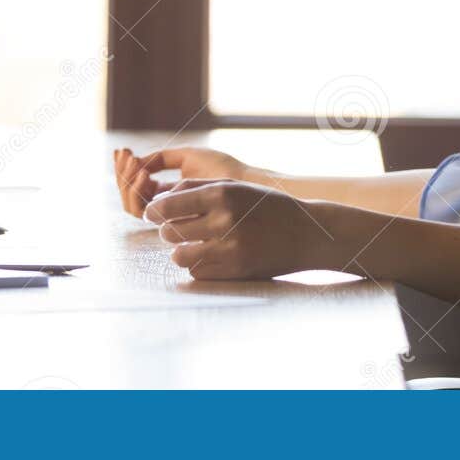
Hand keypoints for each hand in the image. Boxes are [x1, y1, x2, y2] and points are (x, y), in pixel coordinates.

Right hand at [113, 147, 251, 217]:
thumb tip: (135, 162)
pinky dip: (138, 191)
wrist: (242, 182)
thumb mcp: (189, 157)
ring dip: (128, 183)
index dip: (125, 169)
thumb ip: (162, 158)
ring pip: (133, 206)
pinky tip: (145, 174)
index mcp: (169, 190)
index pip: (137, 185)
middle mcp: (166, 206)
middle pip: (131, 196)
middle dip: (123, 175)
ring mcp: (168, 215)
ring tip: (137, 164)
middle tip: (126, 155)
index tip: (122, 151)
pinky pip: (142, 211)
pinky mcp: (171, 221)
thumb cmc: (222, 168)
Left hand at [142, 179, 332, 279]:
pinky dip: (199, 265)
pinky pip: (197, 272)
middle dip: (168, 231)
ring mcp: (230, 249)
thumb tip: (159, 200)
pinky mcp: (235, 271)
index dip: (153, 211)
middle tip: (178, 229)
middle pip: (170, 232)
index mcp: (222, 194)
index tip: (152, 214)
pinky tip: (212, 255)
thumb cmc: (267, 206)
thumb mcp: (236, 187)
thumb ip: (198, 188)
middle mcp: (224, 221)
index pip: (168, 206)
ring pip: (179, 256)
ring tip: (192, 244)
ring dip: (181, 251)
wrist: (306, 234)